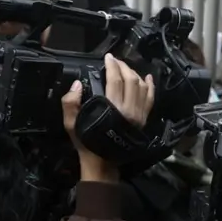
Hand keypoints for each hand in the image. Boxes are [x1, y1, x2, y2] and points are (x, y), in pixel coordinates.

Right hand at [61, 54, 155, 182]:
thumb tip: (76, 84)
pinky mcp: (144, 120)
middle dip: (123, 67)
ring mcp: (139, 115)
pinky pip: (150, 99)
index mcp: (112, 109)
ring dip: (134, 74)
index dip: (112, 65)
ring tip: (125, 68)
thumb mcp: (71, 124)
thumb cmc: (86, 142)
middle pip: (131, 80)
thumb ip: (70, 103)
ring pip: (142, 87)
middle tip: (115, 61)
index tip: (108, 57)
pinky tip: (147, 78)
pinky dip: (150, 86)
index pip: (115, 80)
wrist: (102, 163)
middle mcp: (129, 110)